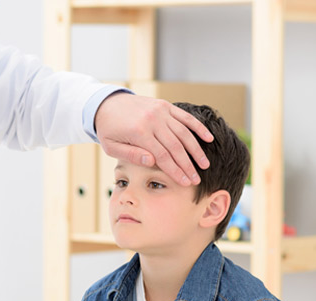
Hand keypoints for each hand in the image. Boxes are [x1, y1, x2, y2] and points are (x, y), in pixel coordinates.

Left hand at [95, 93, 213, 186]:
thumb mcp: (111, 147)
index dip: (176, 171)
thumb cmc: (109, 129)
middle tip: (197, 180)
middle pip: (176, 147)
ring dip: (196, 149)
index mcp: (139, 132)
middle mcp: (153, 120)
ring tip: (205, 164)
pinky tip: (209, 138)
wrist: (106, 103)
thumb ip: (131, 155)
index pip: (163, 157)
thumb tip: (152, 162)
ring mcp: (160, 111)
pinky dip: (198, 127)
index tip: (186, 183)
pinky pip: (185, 117)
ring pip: (184, 132)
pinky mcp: (165, 105)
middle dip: (188, 165)